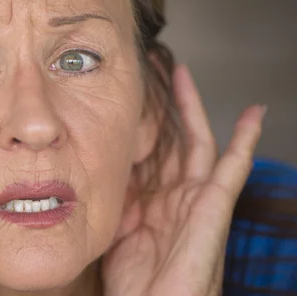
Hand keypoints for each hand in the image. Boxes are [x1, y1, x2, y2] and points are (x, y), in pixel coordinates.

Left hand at [101, 64, 264, 295]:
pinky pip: (233, 169)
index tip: (121, 93)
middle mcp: (173, 194)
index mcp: (149, 199)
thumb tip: (89, 170)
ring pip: (195, 142)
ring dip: (190, 107)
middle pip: (169, 138)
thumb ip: (110, 198)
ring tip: (181, 72)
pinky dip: (246, 141)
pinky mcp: (214, 208)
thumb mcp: (112, 230)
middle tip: (149, 69)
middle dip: (160, 104)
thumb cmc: (134, 284)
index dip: (136, 121)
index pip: (144, 149)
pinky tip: (254, 115)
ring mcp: (195, 199)